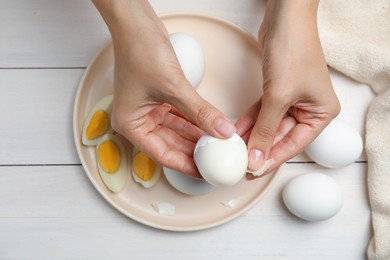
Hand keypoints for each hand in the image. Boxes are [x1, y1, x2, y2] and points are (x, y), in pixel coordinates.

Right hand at [92, 0, 235, 177]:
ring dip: (200, 137)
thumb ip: (200, 112)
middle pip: (172, 144)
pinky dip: (198, 121)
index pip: (163, 154)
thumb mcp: (172, 87)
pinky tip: (214, 128)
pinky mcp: (162, 98)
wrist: (136, 22)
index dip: (186, 166)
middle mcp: (140, 120)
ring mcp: (151, 109)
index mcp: (131, 125)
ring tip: (220, 146)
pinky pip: (183, 116)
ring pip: (180, 131)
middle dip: (196, 152)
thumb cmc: (139, 51)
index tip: (207, 173)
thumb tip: (223, 131)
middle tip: (218, 160)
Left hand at [236, 0, 339, 176]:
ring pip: (269, 125)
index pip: (294, 145)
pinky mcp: (277, 90)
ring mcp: (292, 99)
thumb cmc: (293, 52)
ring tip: (234, 149)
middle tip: (239, 163)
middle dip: (259, 148)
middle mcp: (309, 108)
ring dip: (251, 135)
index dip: (272, 159)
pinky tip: (236, 130)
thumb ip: (266, 130)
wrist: (285, 19)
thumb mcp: (278, 97)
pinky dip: (249, 120)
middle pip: (280, 137)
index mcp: (321, 113)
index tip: (253, 171)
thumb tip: (256, 158)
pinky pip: (262, 111)